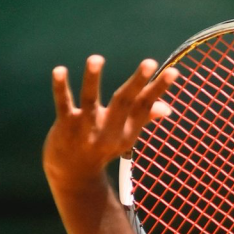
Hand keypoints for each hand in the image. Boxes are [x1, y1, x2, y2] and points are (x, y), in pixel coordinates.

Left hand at [43, 55, 178, 188]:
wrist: (73, 174)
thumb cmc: (102, 148)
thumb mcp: (125, 137)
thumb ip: (142, 118)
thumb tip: (167, 108)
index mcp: (126, 132)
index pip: (144, 107)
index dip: (158, 89)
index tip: (173, 71)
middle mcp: (108, 131)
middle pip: (123, 103)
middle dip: (137, 83)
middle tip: (150, 62)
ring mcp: (85, 128)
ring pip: (90, 100)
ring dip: (92, 79)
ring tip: (96, 58)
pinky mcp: (65, 126)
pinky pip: (63, 104)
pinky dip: (61, 88)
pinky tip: (60, 70)